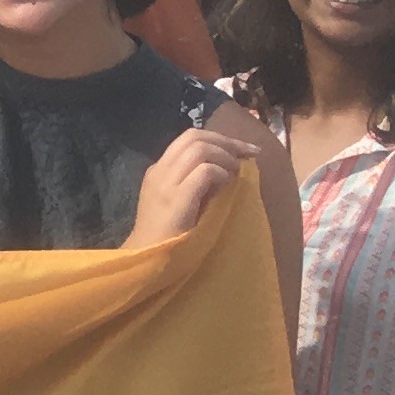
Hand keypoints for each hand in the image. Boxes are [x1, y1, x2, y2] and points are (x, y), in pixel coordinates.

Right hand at [127, 125, 256, 247]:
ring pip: (199, 148)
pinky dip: (221, 173)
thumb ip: (194, 182)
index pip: (188, 139)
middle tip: (247, 154)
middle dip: (226, 141)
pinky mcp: (176, 197)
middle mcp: (159, 170)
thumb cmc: (166, 234)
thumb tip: (226, 168)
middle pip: (194, 136)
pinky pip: (205, 171)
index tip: (242, 150)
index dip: (220, 139)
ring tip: (235, 173)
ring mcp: (165, 183)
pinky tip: (226, 185)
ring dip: (225, 157)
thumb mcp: (179, 201)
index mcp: (159, 170)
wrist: (147, 258)